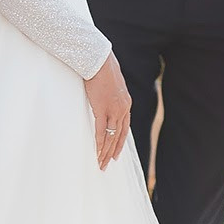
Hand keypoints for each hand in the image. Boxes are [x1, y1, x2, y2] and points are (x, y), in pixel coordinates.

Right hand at [85, 54, 131, 170]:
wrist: (99, 60)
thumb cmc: (103, 68)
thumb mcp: (113, 83)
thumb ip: (113, 95)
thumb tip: (107, 97)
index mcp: (126, 103)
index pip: (125, 128)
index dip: (120, 142)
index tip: (116, 152)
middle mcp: (123, 109)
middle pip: (119, 136)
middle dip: (113, 151)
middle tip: (108, 163)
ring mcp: (114, 110)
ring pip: (111, 137)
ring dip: (105, 151)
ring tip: (101, 163)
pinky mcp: (102, 109)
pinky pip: (101, 131)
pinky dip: (99, 143)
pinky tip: (97, 153)